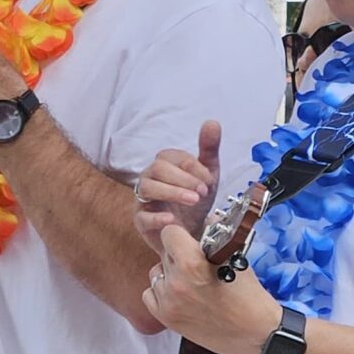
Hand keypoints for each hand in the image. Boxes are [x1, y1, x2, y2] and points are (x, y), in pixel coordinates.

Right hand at [136, 121, 220, 241]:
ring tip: (193, 201)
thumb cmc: (195, 199)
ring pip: (147, 188)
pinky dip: (157, 217)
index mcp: (165, 164)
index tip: (209, 180)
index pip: (173, 157)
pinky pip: (142, 217)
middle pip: (157, 168)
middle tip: (202, 192)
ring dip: (172, 193)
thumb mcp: (207, 174)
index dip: (192, 167)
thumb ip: (209, 149)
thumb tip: (212, 122)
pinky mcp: (141, 221)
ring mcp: (143, 199)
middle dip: (183, 179)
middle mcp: (150, 178)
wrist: (192, 231)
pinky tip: (172, 219)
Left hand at [141, 223, 278, 353]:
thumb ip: (216, 239)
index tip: (189, 240)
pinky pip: (151, 294)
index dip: (181, 235)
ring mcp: (168, 302)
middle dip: (179, 254)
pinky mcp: (166, 318)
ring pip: (156, 273)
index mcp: (191, 264)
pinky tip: (181, 295)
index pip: (169, 234)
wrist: (254, 334)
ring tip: (191, 282)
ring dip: (170, 273)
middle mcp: (175, 283)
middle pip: (164, 253)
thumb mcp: (236, 260)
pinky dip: (162, 292)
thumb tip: (207, 219)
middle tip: (197, 264)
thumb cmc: (249, 297)